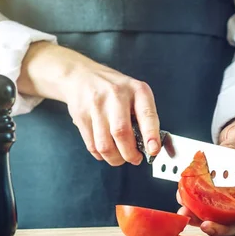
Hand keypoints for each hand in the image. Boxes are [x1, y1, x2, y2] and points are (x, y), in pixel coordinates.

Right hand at [18, 41, 161, 165]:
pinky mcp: (81, 116)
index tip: (153, 150)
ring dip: (115, 158)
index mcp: (136, 90)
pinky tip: (106, 151)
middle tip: (135, 159)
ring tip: (120, 158)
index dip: (151, 135)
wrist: (81, 76)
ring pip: (104, 144)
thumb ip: (143, 117)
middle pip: (121, 133)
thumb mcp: (135, 93)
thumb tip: (149, 147)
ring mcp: (96, 105)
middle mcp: (116, 95)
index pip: (146, 114)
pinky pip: (92, 145)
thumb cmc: (114, 89)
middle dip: (130, 154)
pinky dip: (101, 155)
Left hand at [177, 115, 234, 235]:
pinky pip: (203, 207)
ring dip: (201, 221)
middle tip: (206, 225)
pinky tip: (182, 202)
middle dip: (221, 228)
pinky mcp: (211, 196)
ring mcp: (227, 199)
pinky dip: (192, 208)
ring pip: (218, 219)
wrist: (234, 139)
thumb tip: (223, 154)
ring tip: (186, 215)